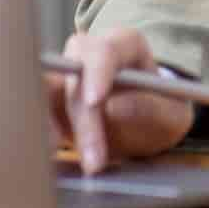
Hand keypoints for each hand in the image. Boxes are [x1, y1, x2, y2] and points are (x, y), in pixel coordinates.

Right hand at [45, 27, 195, 174]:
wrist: (147, 123)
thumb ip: (150, 107)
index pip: (105, 50)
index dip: (97, 72)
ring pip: (45, 91)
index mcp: (124, 45)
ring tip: (59, 160)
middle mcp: (89, 54)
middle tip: (95, 162)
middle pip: (74, 77)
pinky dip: (40, 133)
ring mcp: (66, 76)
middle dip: (82, 120)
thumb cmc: (162, 110)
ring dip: (50, 125)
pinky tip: (45, 159)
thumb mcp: (171, 113)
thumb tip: (115, 107)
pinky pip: (37, 111)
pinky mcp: (51, 101)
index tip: (95, 100)